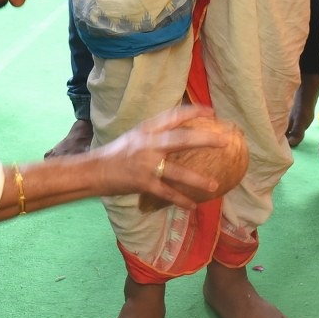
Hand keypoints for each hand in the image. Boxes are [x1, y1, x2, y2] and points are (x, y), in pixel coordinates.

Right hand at [98, 105, 247, 207]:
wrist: (93, 171)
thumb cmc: (114, 154)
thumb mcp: (134, 137)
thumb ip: (154, 134)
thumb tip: (178, 133)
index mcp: (146, 129)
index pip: (173, 116)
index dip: (193, 112)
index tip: (211, 113)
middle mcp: (147, 143)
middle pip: (181, 139)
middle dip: (205, 140)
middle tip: (225, 141)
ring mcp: (146, 164)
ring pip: (178, 171)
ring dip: (198, 180)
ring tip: (214, 186)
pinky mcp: (143, 183)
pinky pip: (166, 193)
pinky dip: (180, 200)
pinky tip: (192, 205)